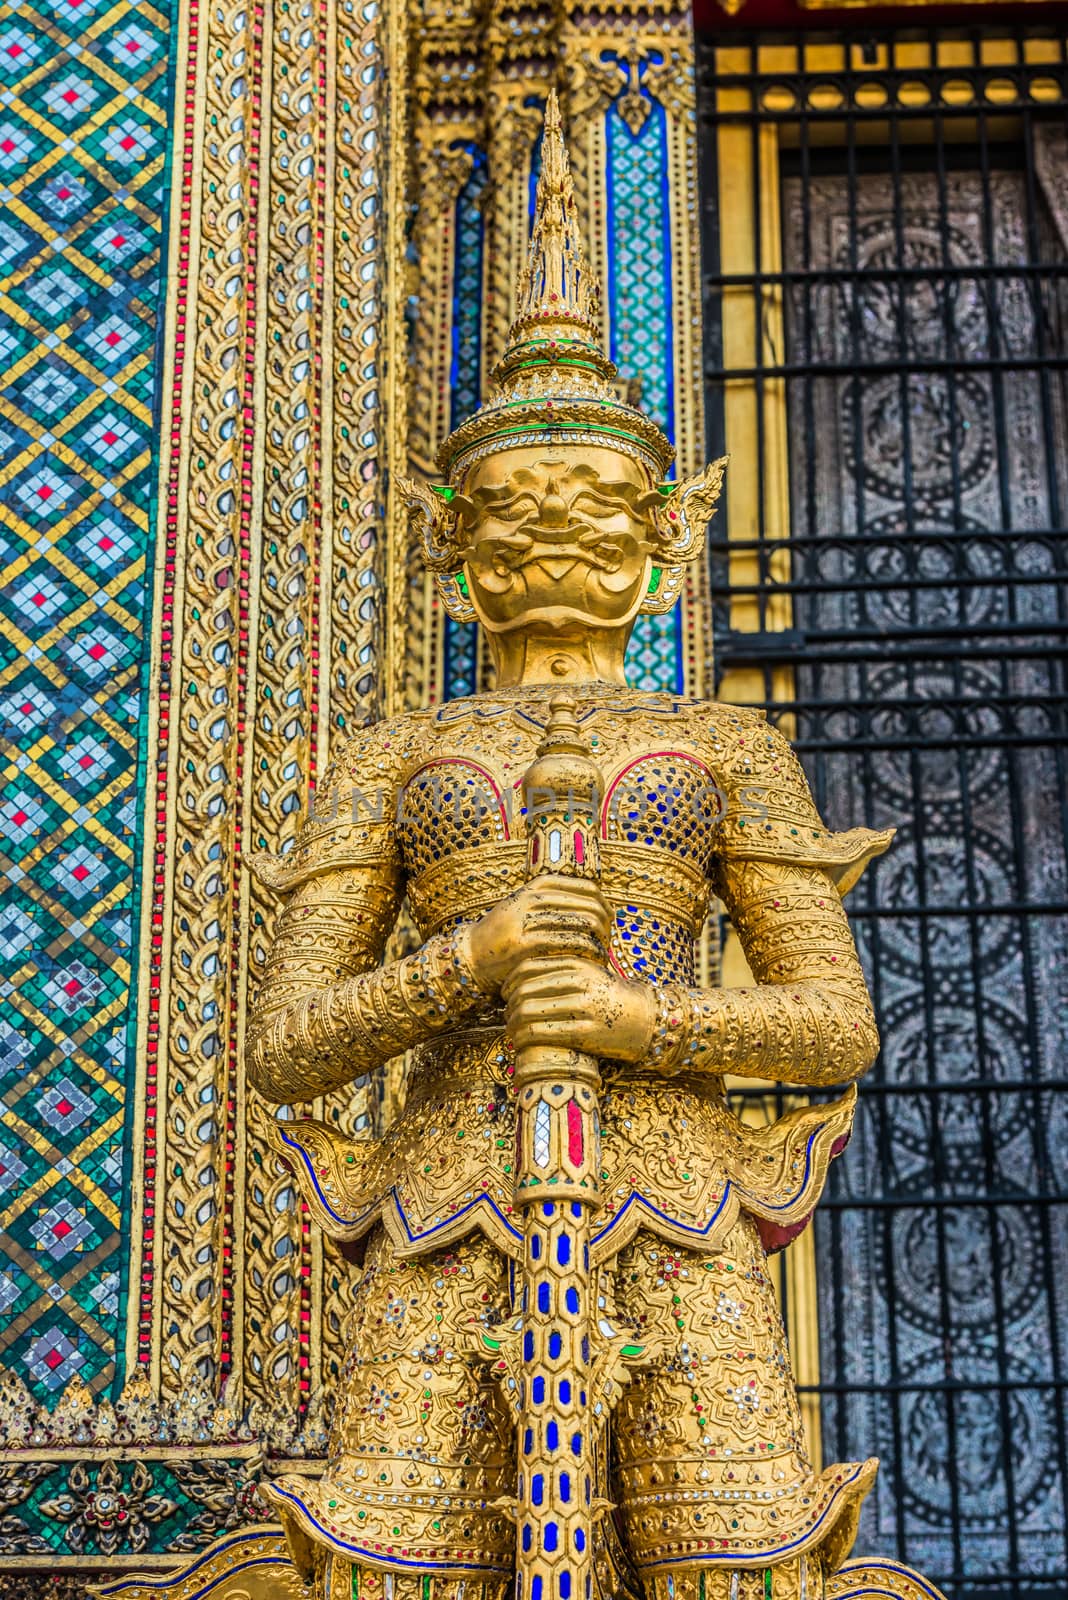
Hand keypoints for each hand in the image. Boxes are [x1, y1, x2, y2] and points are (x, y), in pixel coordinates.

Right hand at [465, 875, 611, 993]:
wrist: (470, 957)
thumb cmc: (505, 936)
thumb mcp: (526, 909)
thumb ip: (556, 903)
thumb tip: (601, 906)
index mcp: (536, 886)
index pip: (588, 888)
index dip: (605, 906)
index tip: (609, 923)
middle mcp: (532, 898)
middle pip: (589, 905)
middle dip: (606, 925)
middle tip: (608, 942)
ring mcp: (526, 920)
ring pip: (582, 924)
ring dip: (599, 941)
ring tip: (602, 954)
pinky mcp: (524, 945)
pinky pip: (568, 944)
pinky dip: (586, 953)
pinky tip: (591, 963)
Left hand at [503, 957, 656, 1064]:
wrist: (646, 1018)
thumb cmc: (611, 996)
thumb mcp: (589, 971)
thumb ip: (561, 968)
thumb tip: (520, 975)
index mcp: (577, 963)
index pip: (527, 967)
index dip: (509, 982)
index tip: (505, 994)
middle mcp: (578, 982)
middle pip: (524, 990)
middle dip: (508, 1005)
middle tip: (506, 1015)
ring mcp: (582, 1007)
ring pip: (528, 1011)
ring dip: (512, 1024)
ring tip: (511, 1030)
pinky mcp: (584, 1032)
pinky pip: (540, 1033)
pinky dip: (523, 1038)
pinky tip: (520, 1042)